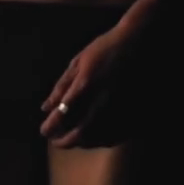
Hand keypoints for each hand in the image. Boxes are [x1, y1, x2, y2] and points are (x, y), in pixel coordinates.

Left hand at [40, 23, 142, 147]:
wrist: (139, 42)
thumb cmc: (105, 48)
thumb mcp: (79, 61)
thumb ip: (62, 86)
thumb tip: (45, 108)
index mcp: (84, 86)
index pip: (61, 116)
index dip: (49, 127)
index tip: (44, 130)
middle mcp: (101, 101)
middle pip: (78, 134)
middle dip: (64, 142)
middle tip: (56, 141)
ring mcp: (118, 108)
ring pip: (97, 138)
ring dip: (81, 142)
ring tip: (74, 139)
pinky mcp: (133, 112)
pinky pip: (116, 135)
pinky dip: (101, 141)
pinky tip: (95, 137)